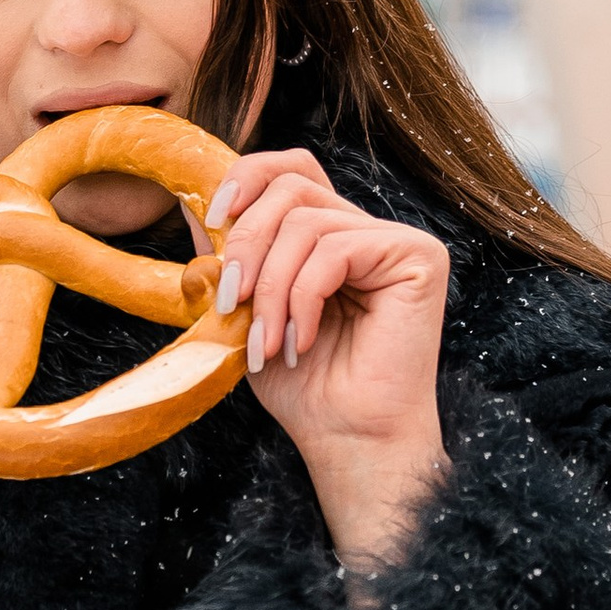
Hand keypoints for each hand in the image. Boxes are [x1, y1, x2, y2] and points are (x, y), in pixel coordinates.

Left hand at [203, 149, 447, 566]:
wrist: (348, 440)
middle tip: (230, 303)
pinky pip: (335, 249)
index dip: (248, 178)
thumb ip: (227, 261)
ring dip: (271, 287)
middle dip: (247, 243)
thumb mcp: (246, 314)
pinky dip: (303, 297)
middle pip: (292, 186)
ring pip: (306, 221)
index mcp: (330, 236)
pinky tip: (302, 341)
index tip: (213, 220)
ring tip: (268, 341)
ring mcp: (396, 240)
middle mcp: (366, 229)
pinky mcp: (418, 256)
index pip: (291, 170)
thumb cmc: (304, 388)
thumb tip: (192, 210)